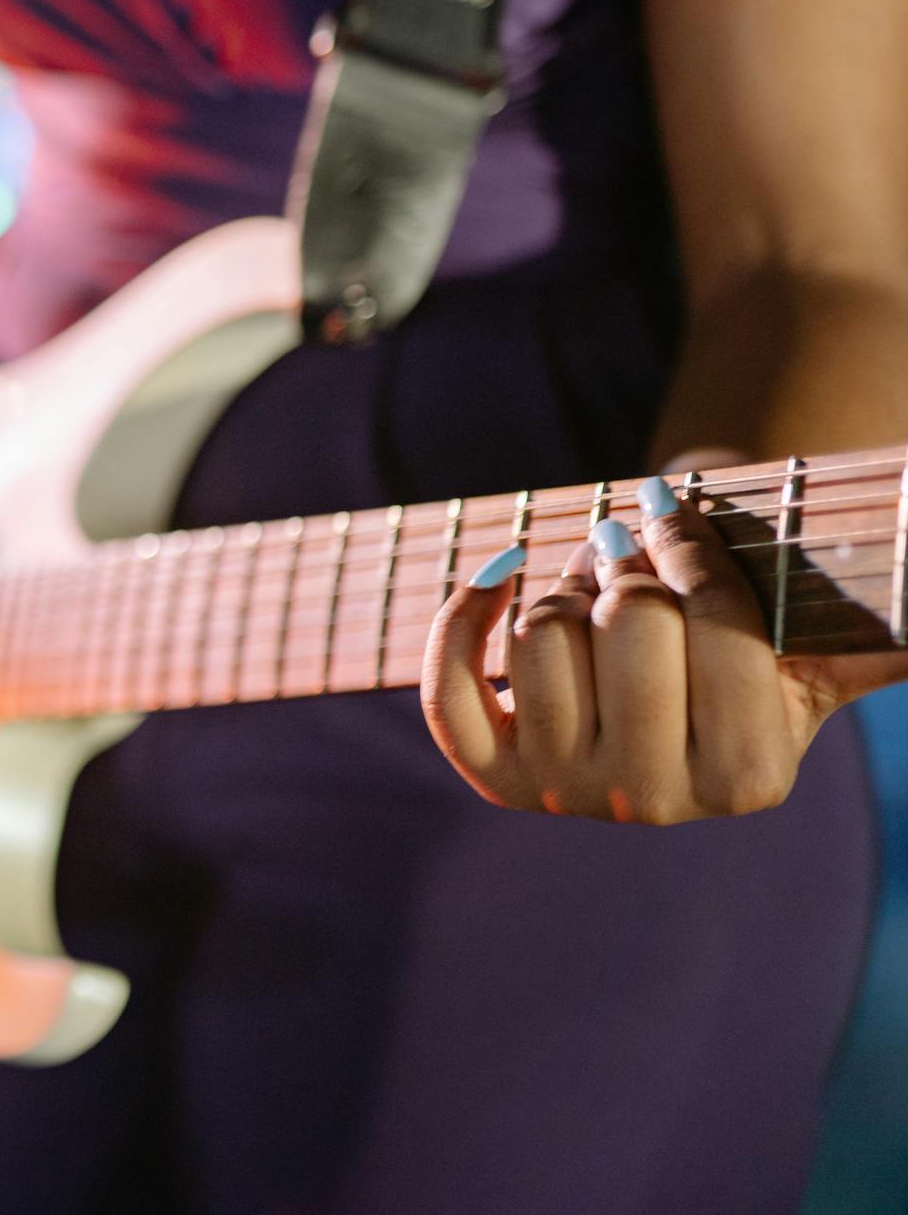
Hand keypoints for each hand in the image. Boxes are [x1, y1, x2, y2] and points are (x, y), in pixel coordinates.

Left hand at [422, 477, 907, 822]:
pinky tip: (496, 576)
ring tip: (593, 599)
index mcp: (752, 775)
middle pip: (628, 619)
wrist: (658, 714)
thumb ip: (879, 635)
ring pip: (543, 635)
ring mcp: (568, 794)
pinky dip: (462, 622)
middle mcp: (655, 800)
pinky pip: (448, 691)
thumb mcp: (819, 650)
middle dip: (629, 565)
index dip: (691, 544)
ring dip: (562, 591)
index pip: (716, 618)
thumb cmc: (745, 659)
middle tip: (634, 561)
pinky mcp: (498, 778)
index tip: (678, 511)